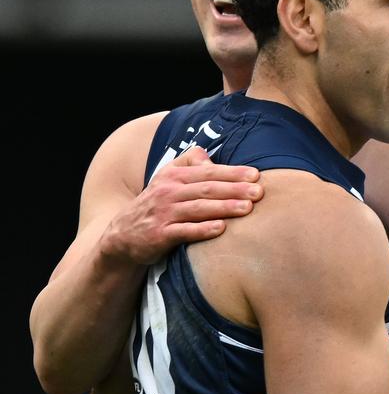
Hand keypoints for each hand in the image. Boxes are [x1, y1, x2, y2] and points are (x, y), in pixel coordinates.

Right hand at [102, 147, 262, 264]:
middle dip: (235, 189)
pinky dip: (203, 230)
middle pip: (207, 188)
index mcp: (173, 175)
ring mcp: (164, 214)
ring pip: (198, 208)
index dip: (232, 173)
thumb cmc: (156, 205)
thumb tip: (210, 158)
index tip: (256, 175)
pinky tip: (221, 229)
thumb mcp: (167, 179)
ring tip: (247, 208)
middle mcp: (168, 192)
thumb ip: (189, 164)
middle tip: (259, 192)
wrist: (123, 235)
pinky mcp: (160, 235)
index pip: (208, 171)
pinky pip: (184, 231)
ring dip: (224, 207)